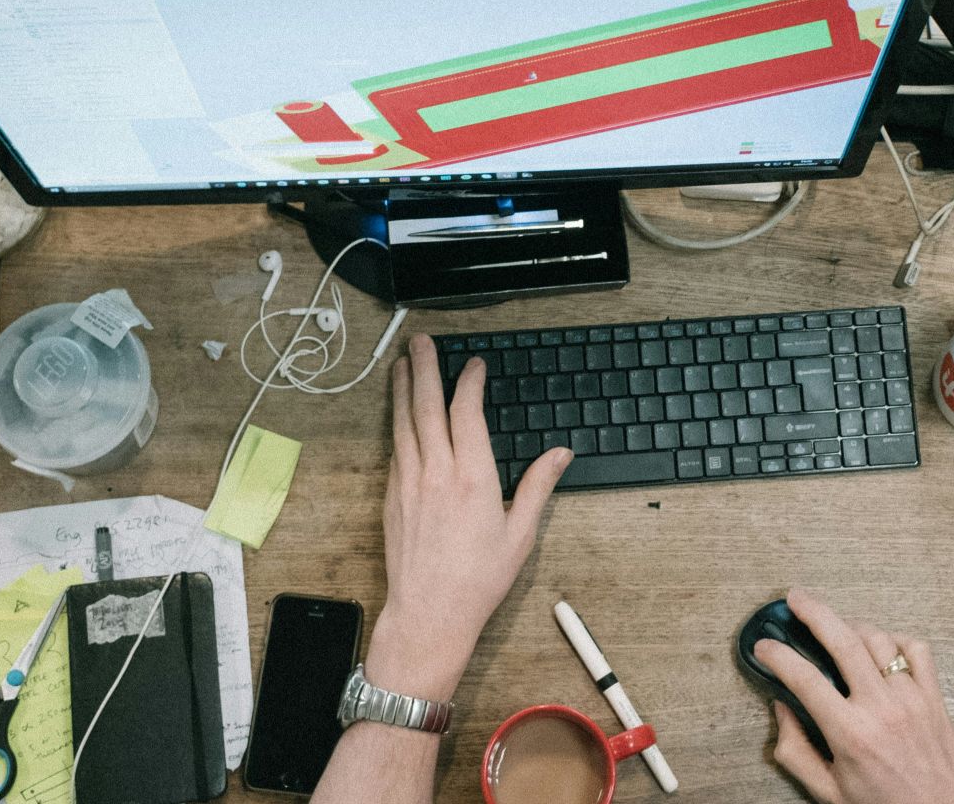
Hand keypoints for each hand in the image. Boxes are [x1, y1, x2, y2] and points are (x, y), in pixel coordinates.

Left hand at [365, 335, 571, 699]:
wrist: (429, 613)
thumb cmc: (477, 580)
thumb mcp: (520, 535)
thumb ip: (539, 487)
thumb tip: (561, 454)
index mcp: (473, 479)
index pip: (467, 413)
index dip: (470, 382)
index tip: (474, 365)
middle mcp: (437, 474)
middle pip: (427, 407)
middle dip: (425, 369)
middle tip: (421, 341)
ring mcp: (409, 483)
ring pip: (404, 423)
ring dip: (403, 389)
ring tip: (403, 363)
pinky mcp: (392, 497)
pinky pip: (394, 448)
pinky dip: (397, 422)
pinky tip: (399, 413)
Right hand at [756, 589, 953, 803]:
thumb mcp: (829, 791)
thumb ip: (796, 751)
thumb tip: (781, 711)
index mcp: (851, 734)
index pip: (804, 678)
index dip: (778, 655)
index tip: (765, 647)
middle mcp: (881, 708)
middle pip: (842, 640)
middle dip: (813, 611)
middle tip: (796, 599)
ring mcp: (911, 698)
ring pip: (878, 639)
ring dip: (852, 625)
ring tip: (836, 625)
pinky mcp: (934, 696)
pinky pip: (916, 649)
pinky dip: (896, 639)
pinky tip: (881, 645)